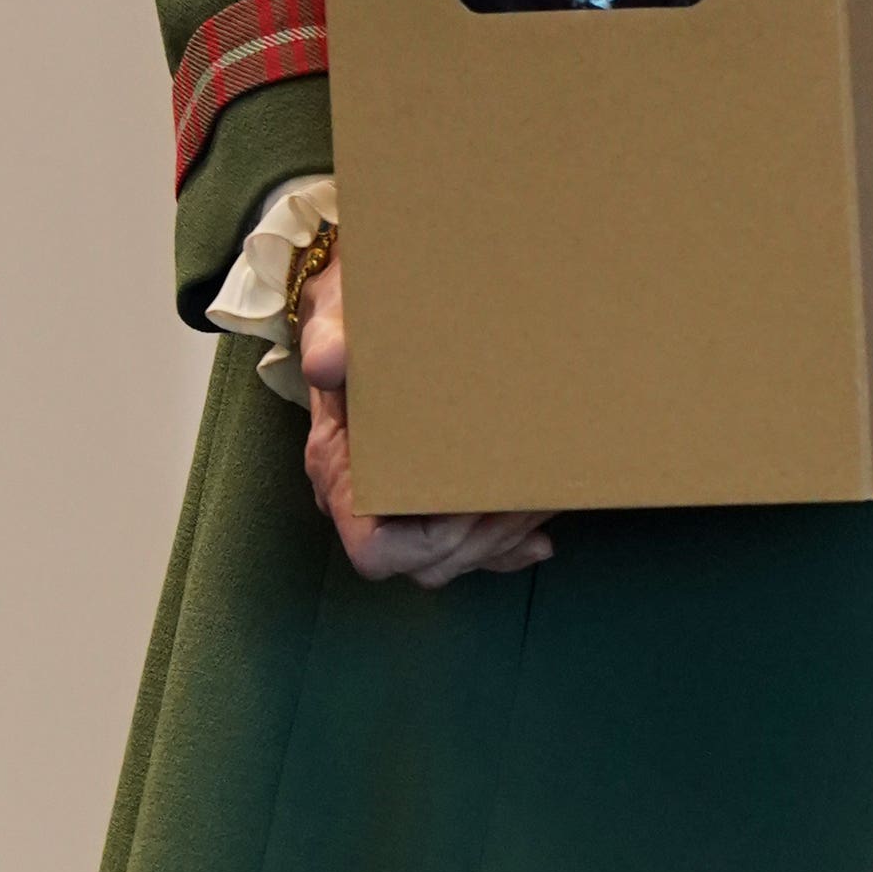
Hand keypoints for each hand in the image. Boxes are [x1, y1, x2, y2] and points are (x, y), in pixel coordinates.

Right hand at [296, 247, 553, 590]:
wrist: (356, 309)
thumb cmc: (347, 316)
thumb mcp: (336, 317)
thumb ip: (331, 338)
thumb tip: (328, 361)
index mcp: (337, 468)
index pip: (375, 549)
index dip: (428, 543)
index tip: (471, 504)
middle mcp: (361, 497)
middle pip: (424, 562)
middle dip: (483, 541)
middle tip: (531, 499)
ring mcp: (392, 501)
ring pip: (447, 559)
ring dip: (499, 541)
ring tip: (545, 502)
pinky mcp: (423, 494)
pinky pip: (462, 543)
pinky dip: (502, 546)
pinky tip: (538, 536)